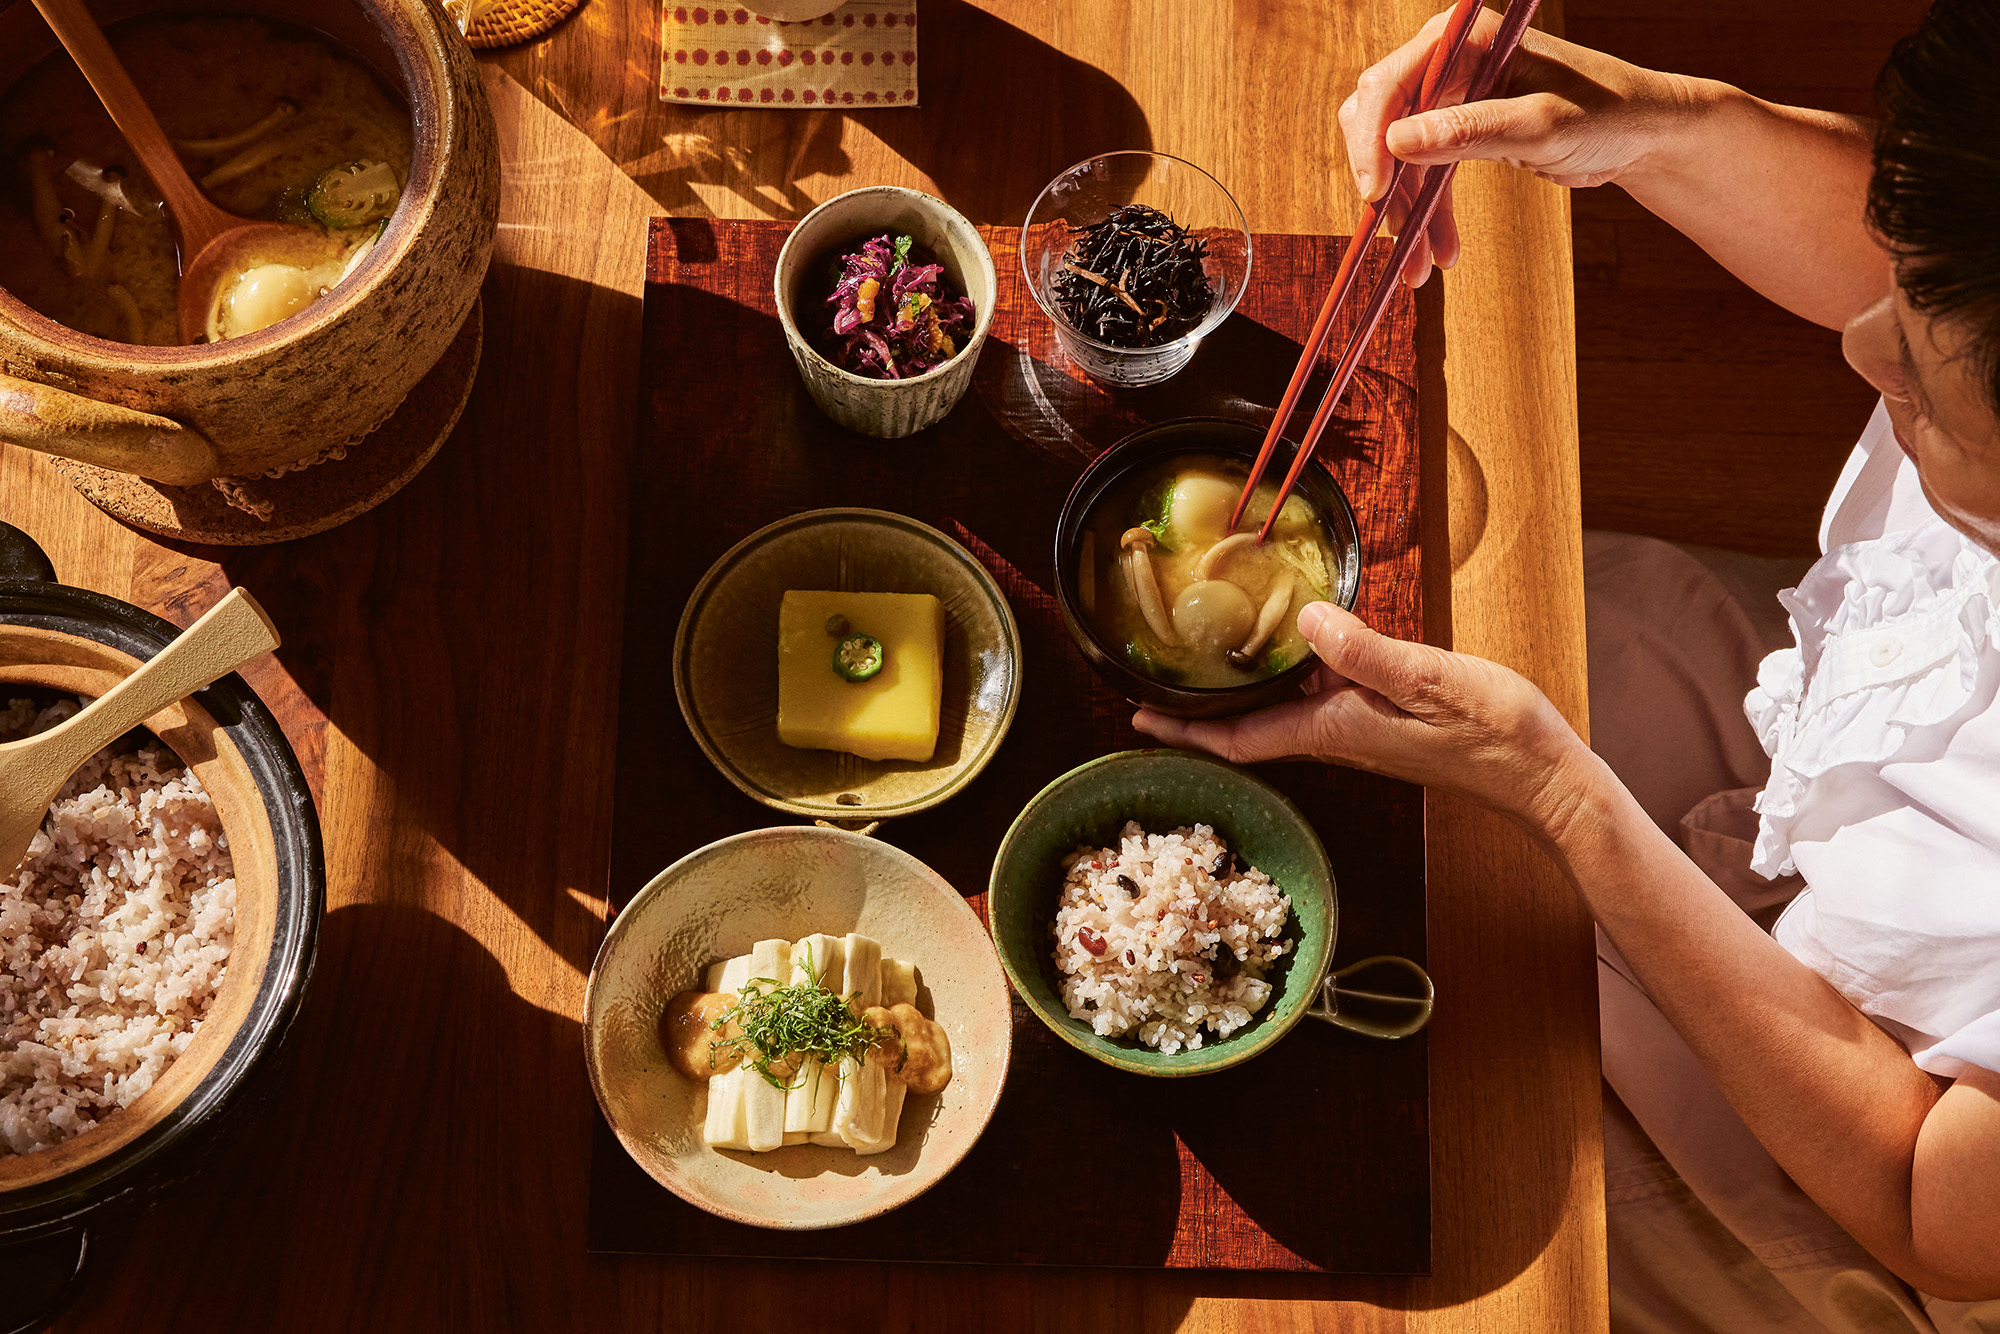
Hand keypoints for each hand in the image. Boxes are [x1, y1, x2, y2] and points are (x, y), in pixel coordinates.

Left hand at [1132, 603, 1597, 837]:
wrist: (1542, 775)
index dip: (1184, 728)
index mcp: (1335, 730)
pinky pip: (1318, 697)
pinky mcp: (1383, 719)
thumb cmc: (1492, 734)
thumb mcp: (1427, 681)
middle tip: (1153, 673)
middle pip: (1248, 725)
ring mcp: (1360, 729)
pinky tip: (1290, 644)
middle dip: (1197, 707)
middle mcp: (1337, 735)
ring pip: (1281, 710)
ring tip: (1203, 654)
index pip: (1240, 737)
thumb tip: (1307, 619)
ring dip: (1239, 689)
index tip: (1137, 714)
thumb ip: (1364, 652)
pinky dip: (1289, 675)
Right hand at [1339, 7, 1703, 286]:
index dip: (1371, 141)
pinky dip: (1428, 215)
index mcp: (1463, 41)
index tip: (1375, 195)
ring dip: (1407, 215)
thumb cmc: (1607, 114)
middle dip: (1386, 188)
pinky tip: (1441, 251)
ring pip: (1399, 160)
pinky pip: (1424, 175)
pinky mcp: (1461, 131)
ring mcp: (1453, 97)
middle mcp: (1449, 62)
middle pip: (1380, 123)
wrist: (1643, 134)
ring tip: (1421, 268)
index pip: (1389, 85)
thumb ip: (1467, 131)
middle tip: (1397, 240)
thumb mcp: (1538, 126)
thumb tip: (1395, 142)